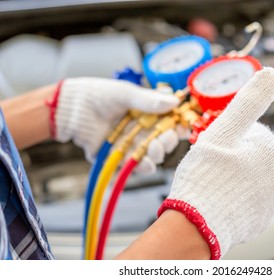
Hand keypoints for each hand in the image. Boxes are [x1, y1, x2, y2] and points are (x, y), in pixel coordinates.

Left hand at [49, 77, 179, 167]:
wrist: (72, 108)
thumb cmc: (99, 95)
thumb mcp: (125, 93)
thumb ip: (149, 100)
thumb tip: (174, 102)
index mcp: (148, 113)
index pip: (170, 122)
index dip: (179, 125)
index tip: (184, 126)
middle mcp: (143, 130)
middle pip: (165, 141)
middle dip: (169, 141)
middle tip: (166, 137)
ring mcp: (132, 144)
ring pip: (153, 155)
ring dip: (158, 154)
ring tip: (154, 148)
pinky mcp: (119, 157)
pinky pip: (136, 166)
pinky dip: (144, 167)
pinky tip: (146, 163)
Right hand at [157, 68, 273, 258]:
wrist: (197, 225)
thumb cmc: (206, 177)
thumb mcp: (224, 130)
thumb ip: (249, 101)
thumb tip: (271, 74)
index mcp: (273, 150)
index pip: (251, 131)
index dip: (228, 135)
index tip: (213, 146)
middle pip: (251, 154)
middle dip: (232, 155)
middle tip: (211, 166)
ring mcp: (273, 200)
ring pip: (250, 176)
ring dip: (234, 175)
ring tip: (214, 183)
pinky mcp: (263, 219)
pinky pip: (249, 198)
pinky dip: (236, 196)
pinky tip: (220, 198)